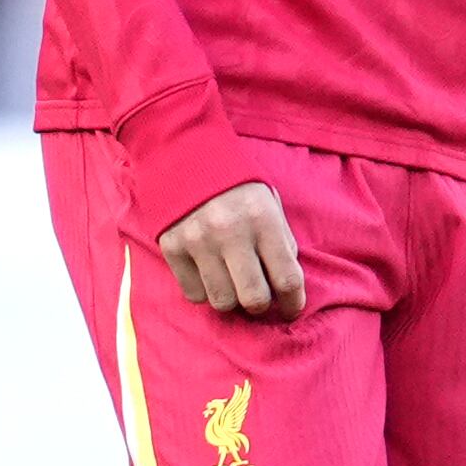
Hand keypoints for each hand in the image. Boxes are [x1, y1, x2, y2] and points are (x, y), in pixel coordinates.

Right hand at [160, 180, 303, 319]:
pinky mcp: (172, 248)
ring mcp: (198, 242)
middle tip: (259, 297)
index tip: (291, 309)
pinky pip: (194, 295)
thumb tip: (286, 284)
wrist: (183, 157)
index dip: (293, 303)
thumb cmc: (235, 185)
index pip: (287, 278)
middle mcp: (230, 232)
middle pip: (254, 298)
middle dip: (261, 305)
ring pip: (222, 302)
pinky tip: (208, 273)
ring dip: (231, 299)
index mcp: (262, 219)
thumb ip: (280, 241)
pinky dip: (205, 292)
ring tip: (231, 281)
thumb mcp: (269, 203)